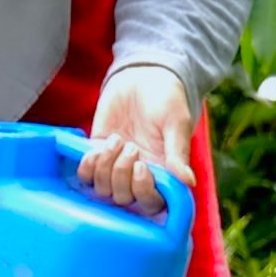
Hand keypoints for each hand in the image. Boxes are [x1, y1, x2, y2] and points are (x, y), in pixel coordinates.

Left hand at [82, 64, 194, 216]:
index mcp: (163, 171)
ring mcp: (116, 165)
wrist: (142, 75)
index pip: (152, 201)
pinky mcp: (97, 153)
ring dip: (105, 169)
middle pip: (124, 198)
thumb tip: (189, 183)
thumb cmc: (167, 98)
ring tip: (116, 140)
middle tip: (130, 147)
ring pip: (103, 189)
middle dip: (122, 176)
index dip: (144, 192)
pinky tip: (96, 148)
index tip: (142, 167)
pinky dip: (88, 166)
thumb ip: (178, 153)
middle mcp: (139, 173)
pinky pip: (86, 175)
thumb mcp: (176, 123)